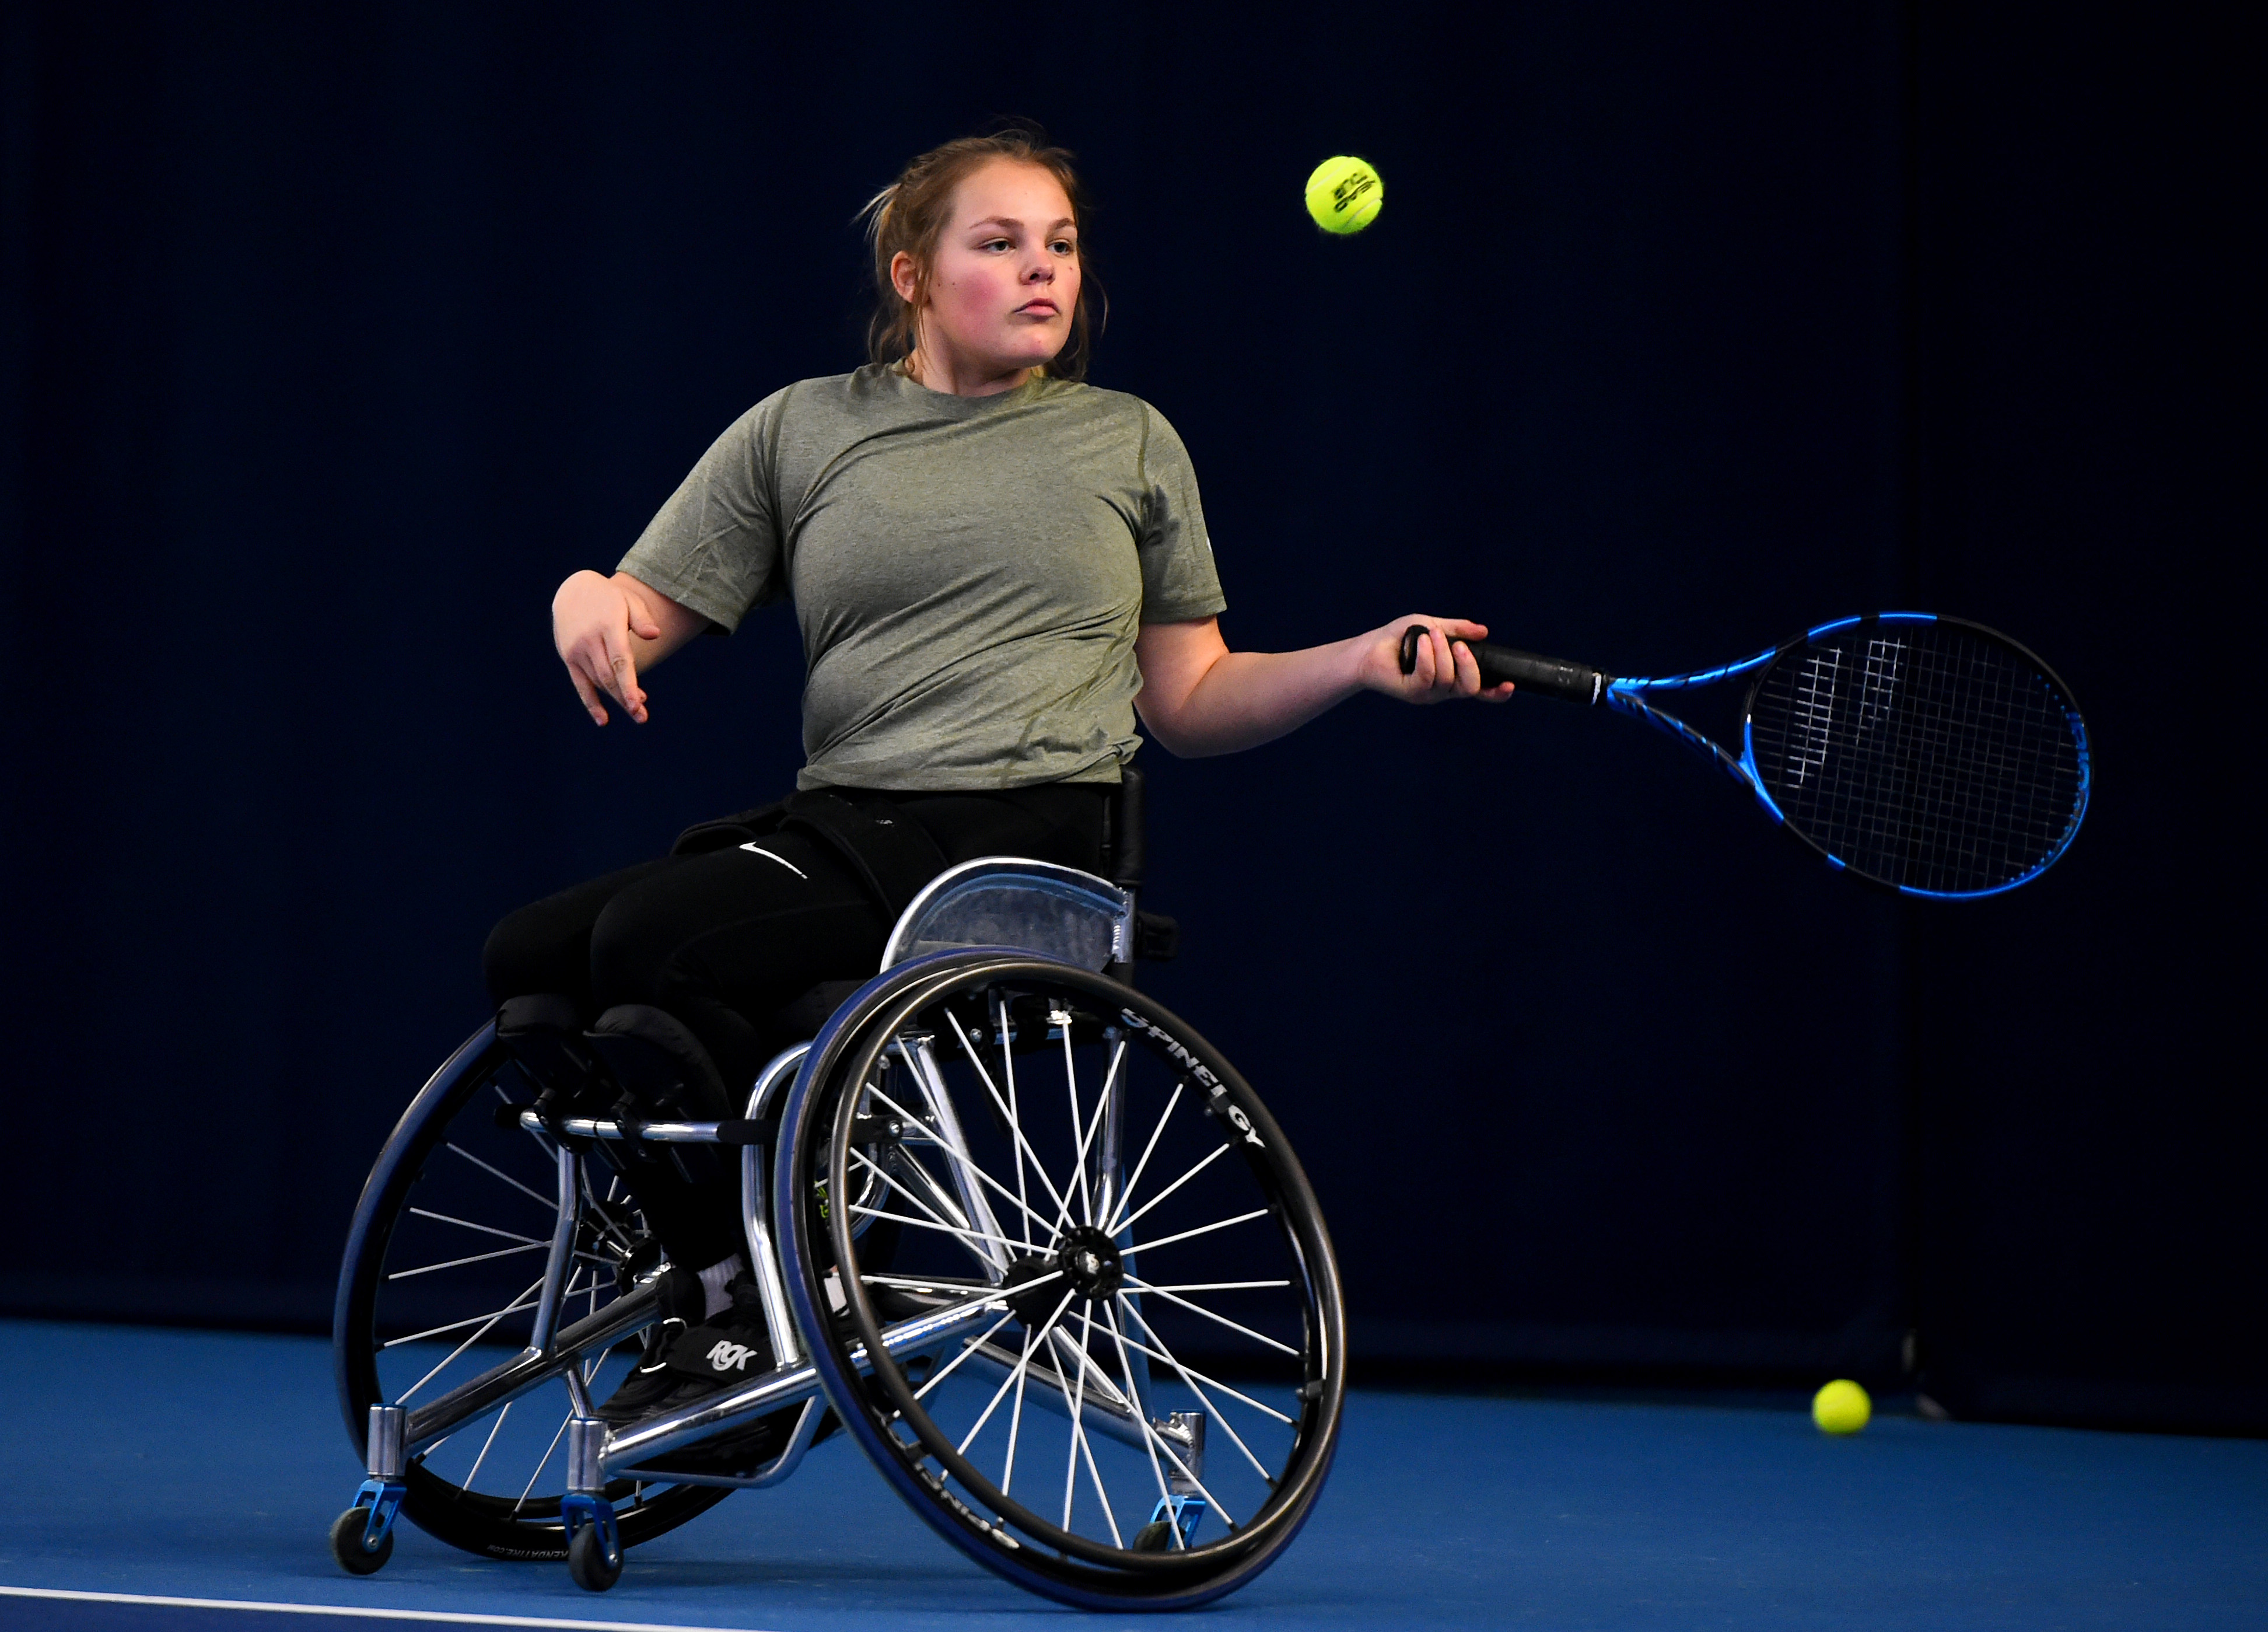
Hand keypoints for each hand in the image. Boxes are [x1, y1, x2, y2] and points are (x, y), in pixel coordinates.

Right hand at [553, 570, 663, 724]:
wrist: (573, 590)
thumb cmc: (610, 598)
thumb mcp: (629, 600)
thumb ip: (642, 618)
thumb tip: (655, 635)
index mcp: (607, 626)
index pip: (620, 660)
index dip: (629, 685)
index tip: (638, 704)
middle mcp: (589, 640)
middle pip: (609, 676)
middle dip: (625, 698)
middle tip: (642, 717)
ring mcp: (576, 650)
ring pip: (597, 682)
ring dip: (616, 698)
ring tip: (636, 709)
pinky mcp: (568, 657)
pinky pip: (580, 684)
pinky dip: (591, 703)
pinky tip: (603, 720)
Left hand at [1359, 617, 1515, 704]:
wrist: (1369, 647)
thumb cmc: (1399, 638)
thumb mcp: (1432, 626)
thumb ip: (1457, 630)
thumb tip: (1483, 631)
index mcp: (1452, 676)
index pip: (1479, 690)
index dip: (1496, 692)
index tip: (1510, 684)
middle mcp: (1443, 689)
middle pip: (1470, 688)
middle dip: (1469, 664)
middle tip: (1457, 644)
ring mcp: (1428, 693)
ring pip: (1448, 679)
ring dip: (1441, 651)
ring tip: (1427, 634)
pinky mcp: (1412, 693)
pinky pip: (1427, 677)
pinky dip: (1427, 656)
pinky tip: (1420, 642)